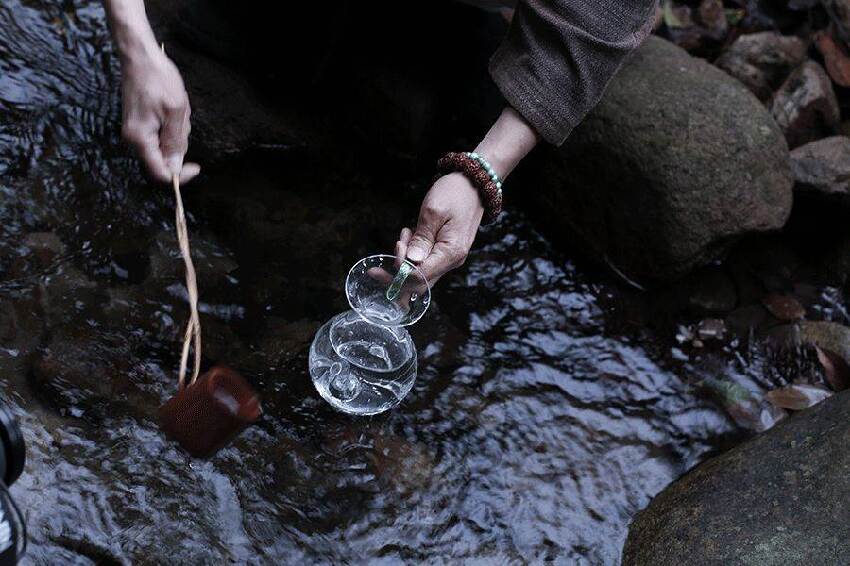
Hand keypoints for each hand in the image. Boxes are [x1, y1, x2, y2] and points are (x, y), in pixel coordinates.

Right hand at [120, 49, 199, 183]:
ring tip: (176, 110)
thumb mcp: (175, 111)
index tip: (196, 166)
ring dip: (176, 135)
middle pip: (163, 161)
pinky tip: (171, 110)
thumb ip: (176, 142)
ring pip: (163, 149)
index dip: (180, 175)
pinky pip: (159, 138)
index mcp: (140, 139)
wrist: (140, 57)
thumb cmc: (157, 78)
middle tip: (182, 120)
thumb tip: (176, 167)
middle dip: (179, 147)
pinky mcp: (139, 126)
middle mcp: (133, 140)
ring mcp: (135, 133)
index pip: (160, 173)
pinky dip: (171, 128)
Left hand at [397, 172, 483, 284]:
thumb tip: (410, 262)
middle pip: (419, 282)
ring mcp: (449, 258)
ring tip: (404, 234)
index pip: (420, 275)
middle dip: (396, 274)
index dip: (401, 269)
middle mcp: (452, 261)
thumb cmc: (454, 194)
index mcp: (451, 253)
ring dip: (405, 260)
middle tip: (377, 266)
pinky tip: (410, 235)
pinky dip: (412, 254)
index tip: (396, 247)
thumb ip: (421, 240)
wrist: (473, 184)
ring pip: (420, 273)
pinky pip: (425, 262)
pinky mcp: (445, 253)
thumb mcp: (433, 212)